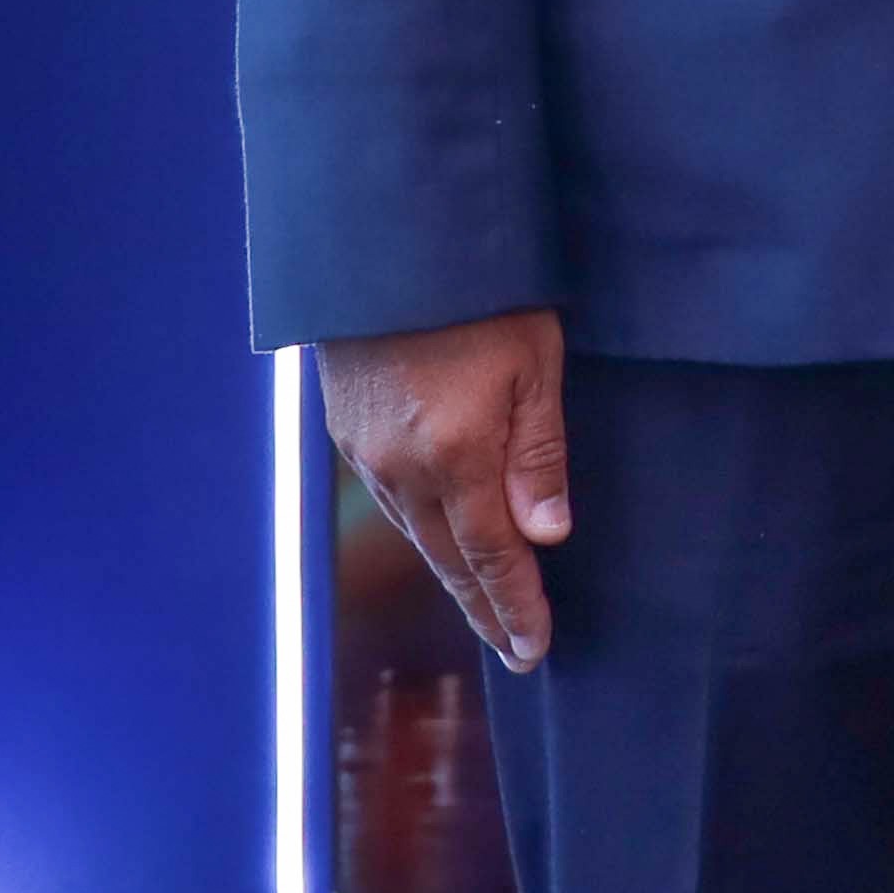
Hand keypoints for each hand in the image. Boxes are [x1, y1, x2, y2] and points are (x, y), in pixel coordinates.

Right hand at [319, 308, 571, 673]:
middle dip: (484, 608)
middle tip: (513, 651)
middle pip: (449, 559)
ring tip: (483, 611)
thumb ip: (538, 454)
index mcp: (456, 456)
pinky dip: (422, 534)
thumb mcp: (534, 365)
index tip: (534, 648)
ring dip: (452, 577)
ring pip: (416, 535)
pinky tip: (440, 544)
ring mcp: (367, 452)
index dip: (514, 604)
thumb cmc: (480, 295)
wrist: (387, 241)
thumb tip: (546, 536)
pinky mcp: (347, 430)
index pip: (491, 554)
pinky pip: (392, 502)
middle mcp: (403, 468)